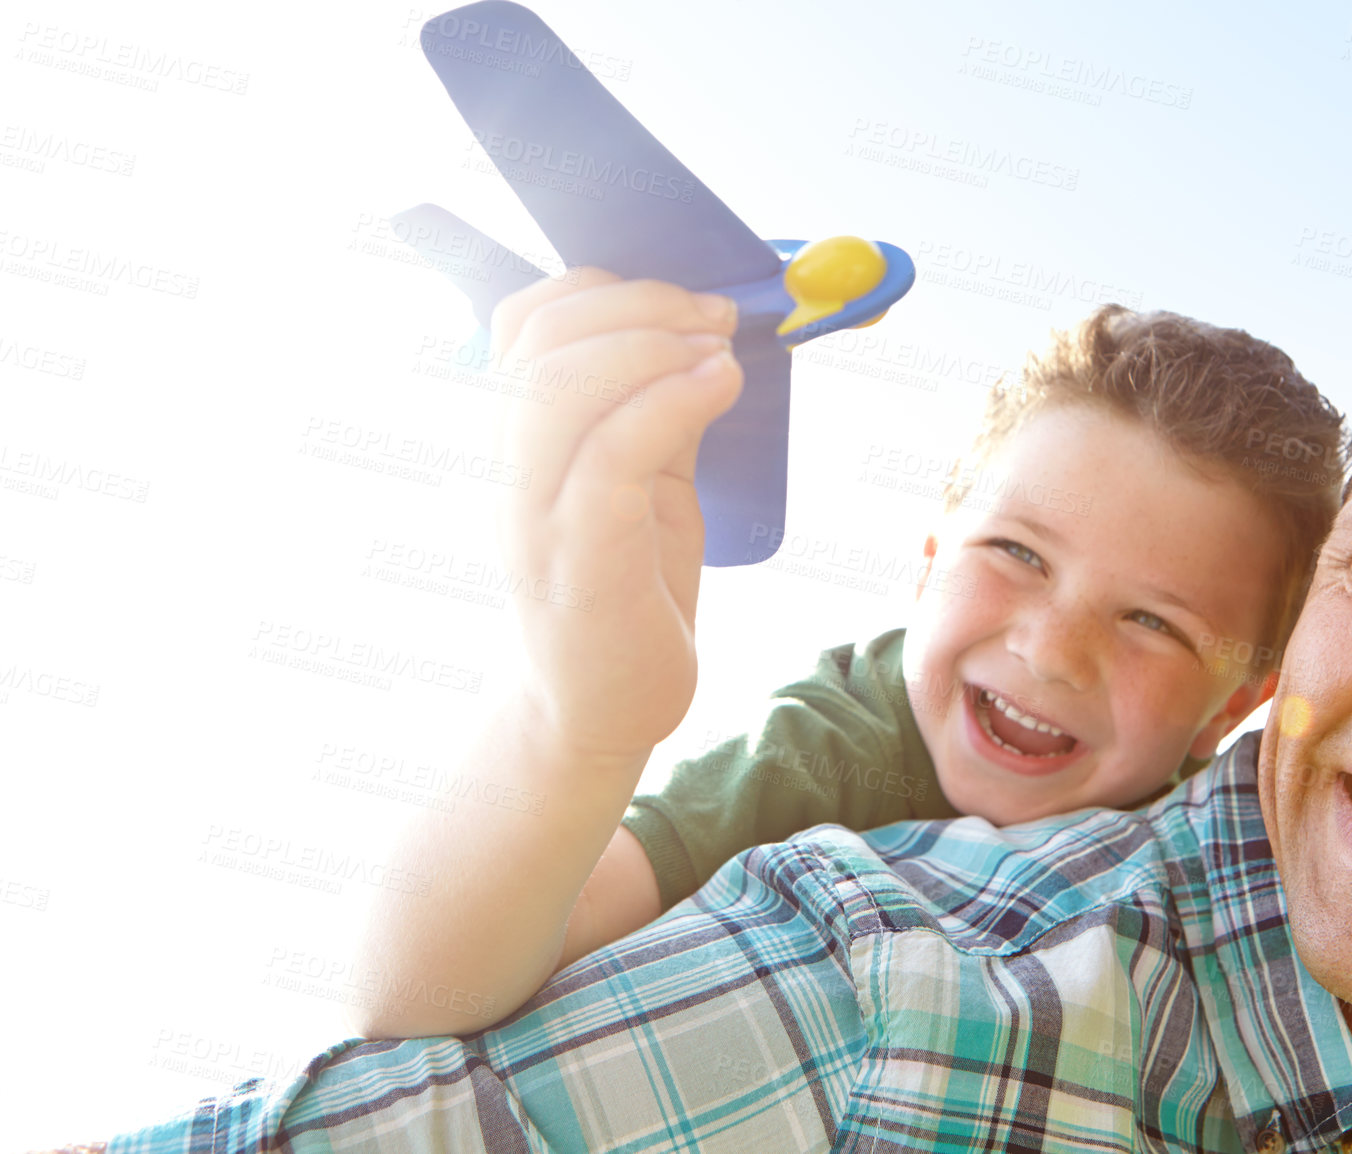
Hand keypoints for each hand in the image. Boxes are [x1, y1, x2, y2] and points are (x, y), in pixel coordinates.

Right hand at [490, 268, 741, 759]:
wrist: (599, 711)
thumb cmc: (624, 594)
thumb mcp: (643, 484)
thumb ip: (652, 415)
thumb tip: (701, 338)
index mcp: (515, 438)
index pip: (525, 321)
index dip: (604, 286)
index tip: (687, 300)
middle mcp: (508, 466)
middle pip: (544, 335)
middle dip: (642, 304)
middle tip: (718, 316)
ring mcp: (534, 512)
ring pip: (563, 383)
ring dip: (655, 343)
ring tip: (722, 348)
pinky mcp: (578, 557)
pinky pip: (613, 453)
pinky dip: (672, 400)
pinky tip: (720, 385)